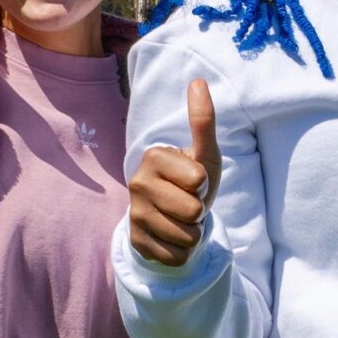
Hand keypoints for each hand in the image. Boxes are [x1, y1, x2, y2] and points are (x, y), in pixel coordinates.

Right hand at [128, 78, 221, 266]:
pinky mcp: (136, 243)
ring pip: (185, 236)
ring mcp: (133, 215)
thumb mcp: (203, 153)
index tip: (193, 181)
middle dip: (199, 211)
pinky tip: (172, 236)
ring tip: (182, 219)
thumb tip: (198, 80)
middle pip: (192, 210)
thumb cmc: (192, 181)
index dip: (204, 184)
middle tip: (188, 202)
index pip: (198, 180)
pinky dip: (182, 251)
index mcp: (153, 156)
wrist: (173, 217)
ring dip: (192, 232)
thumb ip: (202, 120)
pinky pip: (176, 256)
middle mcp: (136, 183)